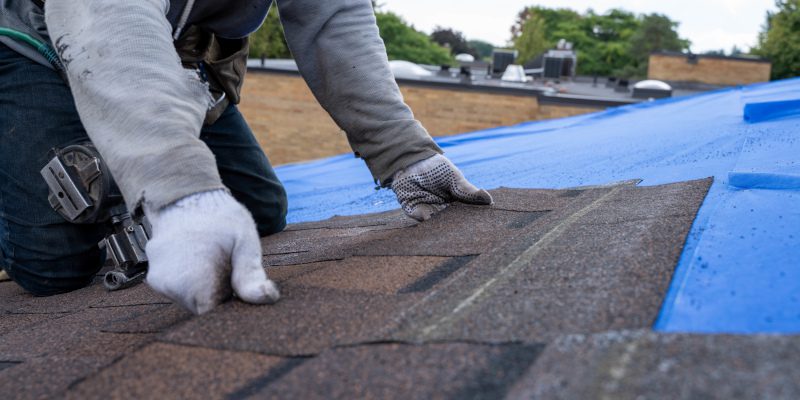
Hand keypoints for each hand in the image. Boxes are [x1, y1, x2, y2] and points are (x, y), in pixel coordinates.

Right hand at [144, 190, 278, 313]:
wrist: (186, 195)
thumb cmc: (219, 217)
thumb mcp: (244, 241)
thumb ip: (251, 274)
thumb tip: (266, 298)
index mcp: (193, 279)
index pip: (214, 316)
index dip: (231, 307)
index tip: (240, 290)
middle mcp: (169, 285)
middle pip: (202, 310)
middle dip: (220, 297)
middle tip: (229, 269)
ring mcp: (159, 281)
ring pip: (191, 301)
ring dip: (207, 290)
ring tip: (214, 261)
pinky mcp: (155, 278)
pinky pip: (181, 290)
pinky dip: (194, 283)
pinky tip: (201, 261)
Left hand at [391, 154, 492, 220]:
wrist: (411, 160)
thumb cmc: (435, 168)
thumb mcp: (454, 178)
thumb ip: (468, 191)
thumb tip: (489, 200)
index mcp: (454, 203)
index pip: (465, 215)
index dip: (472, 220)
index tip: (483, 226)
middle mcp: (443, 210)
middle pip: (452, 222)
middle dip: (457, 227)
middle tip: (466, 231)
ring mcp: (429, 212)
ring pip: (438, 223)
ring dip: (443, 226)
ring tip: (451, 229)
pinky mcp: (415, 211)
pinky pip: (422, 219)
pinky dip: (427, 220)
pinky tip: (433, 218)